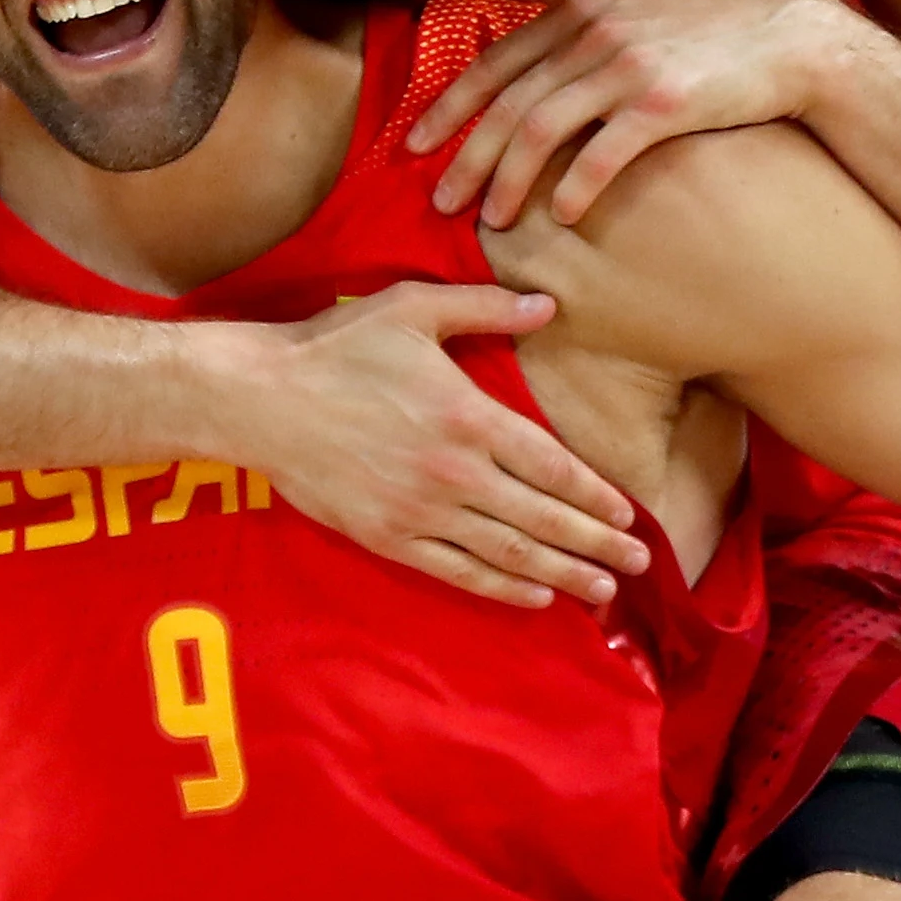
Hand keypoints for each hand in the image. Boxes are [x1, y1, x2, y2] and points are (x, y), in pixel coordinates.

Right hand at [245, 283, 652, 608]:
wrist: (262, 399)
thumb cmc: (338, 346)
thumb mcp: (414, 308)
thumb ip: (486, 307)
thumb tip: (548, 305)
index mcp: (468, 415)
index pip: (552, 465)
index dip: (595, 494)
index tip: (629, 514)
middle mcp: (454, 471)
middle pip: (543, 517)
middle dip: (596, 542)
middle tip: (638, 563)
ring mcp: (421, 510)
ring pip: (508, 552)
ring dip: (562, 573)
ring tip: (604, 589)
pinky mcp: (389, 537)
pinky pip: (458, 570)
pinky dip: (502, 587)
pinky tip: (536, 595)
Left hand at [406, 0, 852, 228]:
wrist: (787, 37)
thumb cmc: (705, 25)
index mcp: (578, 9)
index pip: (494, 61)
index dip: (449, 106)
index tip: (413, 145)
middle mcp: (594, 32)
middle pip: (507, 101)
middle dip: (466, 156)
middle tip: (439, 201)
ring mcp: (627, 66)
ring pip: (541, 129)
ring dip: (509, 181)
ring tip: (491, 221)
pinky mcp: (663, 103)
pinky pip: (601, 154)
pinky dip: (575, 189)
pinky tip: (563, 217)